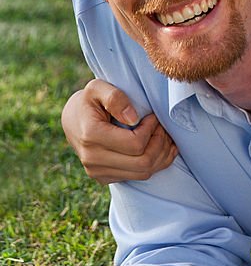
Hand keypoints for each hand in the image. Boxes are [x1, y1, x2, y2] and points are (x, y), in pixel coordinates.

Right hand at [61, 79, 176, 183]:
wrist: (72, 119)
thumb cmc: (89, 100)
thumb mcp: (98, 88)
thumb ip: (115, 98)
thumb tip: (134, 119)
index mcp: (91, 135)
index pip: (135, 143)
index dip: (151, 129)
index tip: (153, 115)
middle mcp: (92, 158)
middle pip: (142, 162)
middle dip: (160, 143)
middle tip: (163, 126)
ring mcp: (97, 172)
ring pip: (143, 173)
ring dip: (161, 155)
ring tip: (164, 135)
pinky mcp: (104, 178)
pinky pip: (137, 177)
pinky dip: (154, 163)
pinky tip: (159, 147)